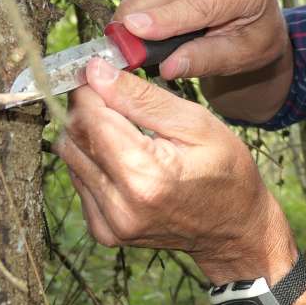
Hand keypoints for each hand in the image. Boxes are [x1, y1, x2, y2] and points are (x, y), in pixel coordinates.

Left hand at [55, 57, 295, 281]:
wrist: (235, 229)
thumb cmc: (227, 172)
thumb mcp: (196, 124)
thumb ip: (142, 98)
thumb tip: (96, 72)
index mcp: (147, 176)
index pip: (89, 119)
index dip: (89, 90)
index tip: (100, 73)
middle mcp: (121, 205)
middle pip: (73, 138)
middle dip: (88, 110)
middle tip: (115, 98)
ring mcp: (110, 224)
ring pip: (70, 159)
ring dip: (89, 136)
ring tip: (126, 131)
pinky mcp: (105, 232)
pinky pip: (80, 182)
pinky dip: (95, 163)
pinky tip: (124, 161)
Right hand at [114, 0, 286, 80]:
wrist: (259, 18)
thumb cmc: (250, 42)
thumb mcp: (235, 59)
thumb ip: (202, 61)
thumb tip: (167, 67)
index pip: (202, 1)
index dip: (164, 16)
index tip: (131, 29)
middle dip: (139, 9)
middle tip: (114, 38)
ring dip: (140, 4)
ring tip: (135, 34)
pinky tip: (156, 12)